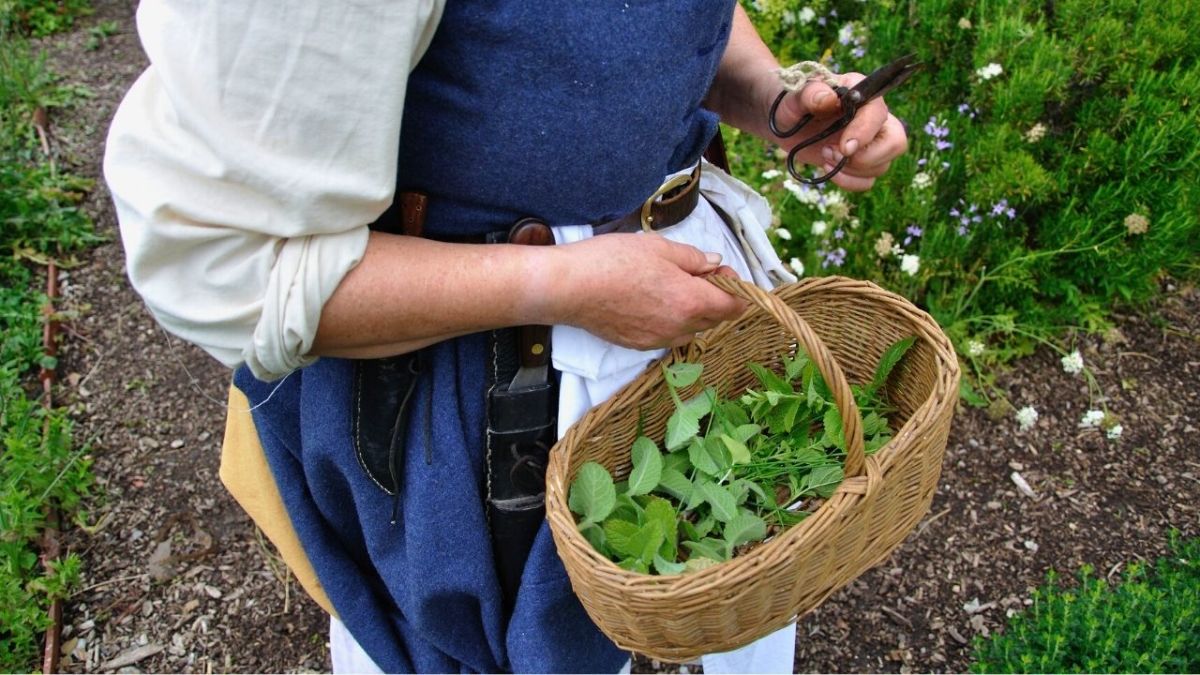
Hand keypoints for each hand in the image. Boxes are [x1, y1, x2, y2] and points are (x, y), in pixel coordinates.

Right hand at [545, 234, 745, 349]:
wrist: (570, 287)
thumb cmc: (613, 262)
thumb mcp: (660, 248)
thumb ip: (693, 258)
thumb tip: (715, 264)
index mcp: (690, 301)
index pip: (733, 306)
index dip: (735, 288)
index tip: (721, 272)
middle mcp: (679, 327)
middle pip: (715, 319)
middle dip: (714, 297)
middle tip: (697, 273)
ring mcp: (658, 340)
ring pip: (691, 329)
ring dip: (692, 311)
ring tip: (672, 287)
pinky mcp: (639, 345)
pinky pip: (668, 335)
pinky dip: (670, 321)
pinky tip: (652, 301)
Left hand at [771, 72, 908, 191]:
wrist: (785, 120)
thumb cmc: (792, 102)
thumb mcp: (795, 95)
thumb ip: (810, 93)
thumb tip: (828, 99)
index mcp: (862, 93)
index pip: (878, 114)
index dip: (865, 133)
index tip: (844, 148)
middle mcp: (873, 118)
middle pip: (896, 143)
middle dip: (865, 157)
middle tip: (834, 153)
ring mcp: (870, 142)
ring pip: (881, 166)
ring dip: (851, 170)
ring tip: (824, 154)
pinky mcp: (859, 162)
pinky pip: (867, 182)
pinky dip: (848, 182)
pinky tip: (827, 168)